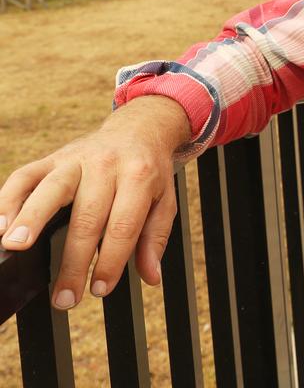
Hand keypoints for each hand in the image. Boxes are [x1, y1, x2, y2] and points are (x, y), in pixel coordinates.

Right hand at [0, 95, 191, 309]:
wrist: (138, 130)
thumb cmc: (149, 173)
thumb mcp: (164, 202)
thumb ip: (155, 239)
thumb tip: (151, 277)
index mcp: (139, 176)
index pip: (123, 224)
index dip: (111, 260)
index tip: (100, 289)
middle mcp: (106, 165)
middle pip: (87, 216)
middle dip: (74, 261)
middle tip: (65, 297)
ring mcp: (76, 159)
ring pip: (51, 189)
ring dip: (31, 219)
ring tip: (15, 247)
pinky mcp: (51, 158)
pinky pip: (25, 176)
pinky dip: (8, 199)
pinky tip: (0, 226)